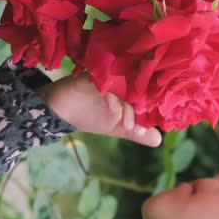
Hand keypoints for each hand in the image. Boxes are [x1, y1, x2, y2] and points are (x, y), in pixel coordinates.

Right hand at [35, 72, 161, 146]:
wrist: (60, 112)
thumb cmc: (91, 116)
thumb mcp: (117, 127)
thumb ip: (136, 132)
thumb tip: (158, 141)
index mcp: (128, 92)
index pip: (146, 98)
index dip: (150, 114)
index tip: (144, 131)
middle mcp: (121, 82)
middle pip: (139, 92)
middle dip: (141, 112)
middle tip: (136, 130)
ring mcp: (108, 78)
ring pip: (125, 88)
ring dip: (129, 108)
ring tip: (127, 126)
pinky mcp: (93, 77)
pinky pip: (107, 84)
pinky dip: (113, 99)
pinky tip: (113, 112)